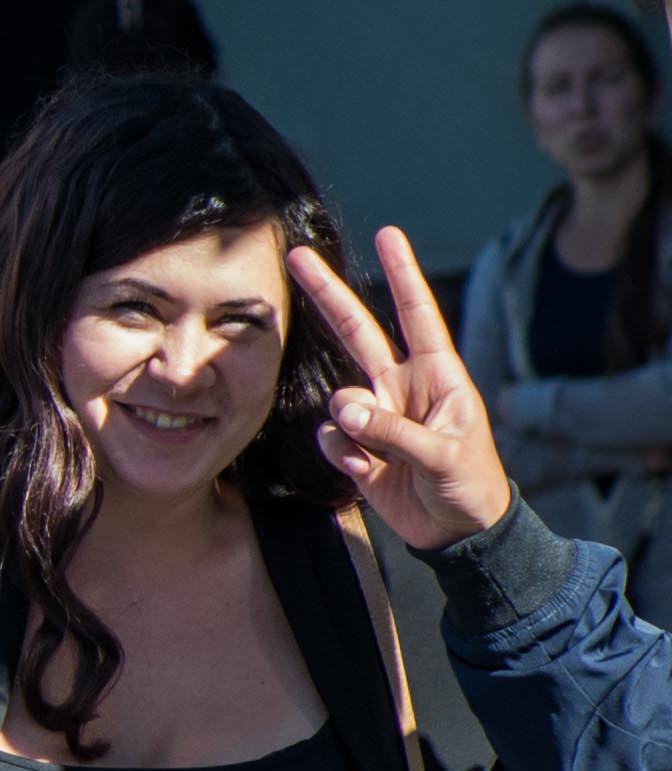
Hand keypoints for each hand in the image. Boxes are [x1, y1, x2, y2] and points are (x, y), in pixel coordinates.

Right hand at [293, 226, 514, 551]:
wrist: (458, 535)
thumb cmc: (470, 485)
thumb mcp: (443, 456)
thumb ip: (392, 430)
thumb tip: (341, 408)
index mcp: (437, 376)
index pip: (417, 316)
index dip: (402, 275)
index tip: (388, 235)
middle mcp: (402, 387)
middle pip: (358, 332)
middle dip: (329, 294)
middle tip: (300, 257)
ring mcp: (377, 416)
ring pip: (340, 398)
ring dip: (350, 423)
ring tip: (374, 455)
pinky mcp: (357, 448)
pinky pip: (331, 439)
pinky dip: (342, 456)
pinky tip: (365, 473)